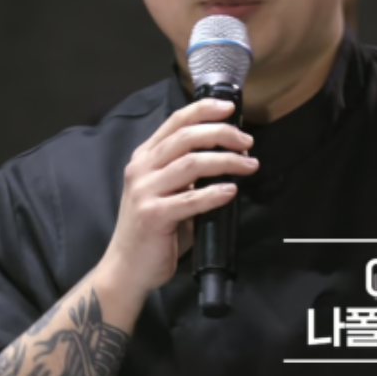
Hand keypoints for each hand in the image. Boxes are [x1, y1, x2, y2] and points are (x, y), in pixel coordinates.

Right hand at [98, 98, 257, 302]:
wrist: (127, 267)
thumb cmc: (153, 228)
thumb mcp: (166, 190)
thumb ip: (186, 170)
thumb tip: (228, 154)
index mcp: (145, 157)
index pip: (175, 122)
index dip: (203, 110)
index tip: (229, 108)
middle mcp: (141, 168)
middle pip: (187, 137)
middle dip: (222, 134)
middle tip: (247, 142)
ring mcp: (144, 191)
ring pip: (192, 164)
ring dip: (227, 161)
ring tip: (249, 165)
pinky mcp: (153, 216)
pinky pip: (190, 200)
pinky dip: (214, 193)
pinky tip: (231, 191)